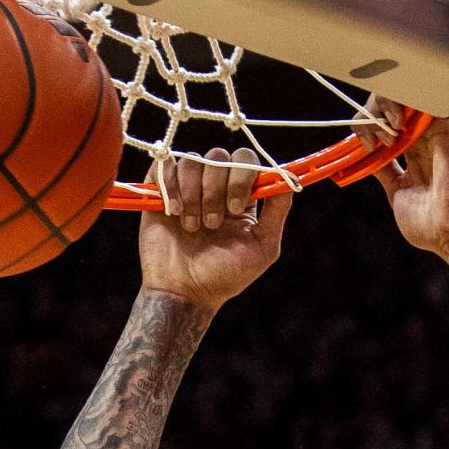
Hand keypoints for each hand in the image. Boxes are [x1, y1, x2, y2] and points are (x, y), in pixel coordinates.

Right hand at [139, 148, 291, 314]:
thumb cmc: (225, 276)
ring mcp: (186, 187)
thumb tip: (288, 179)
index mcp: (240, 196)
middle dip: (216, 189)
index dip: (242, 176)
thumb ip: (278, 212)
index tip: (235, 207)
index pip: (246, 161)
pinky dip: (170, 186)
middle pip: (219, 156)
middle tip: (212, 224)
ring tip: (192, 227)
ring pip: (192, 161)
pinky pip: (164, 165)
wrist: (184, 292)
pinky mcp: (159, 191)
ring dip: (194, 194)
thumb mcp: (263, 248)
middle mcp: (215, 186)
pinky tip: (174, 213)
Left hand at [356, 96, 448, 260]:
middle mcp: (426, 139)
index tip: (360, 145)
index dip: (368, 126)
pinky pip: (421, 100)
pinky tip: (388, 120)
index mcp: (415, 154)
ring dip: (382, 107)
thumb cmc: (430, 224)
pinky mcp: (445, 127)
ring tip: (376, 134)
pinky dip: (400, 103)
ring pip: (404, 98)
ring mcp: (436, 131)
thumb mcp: (397, 193)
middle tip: (365, 138)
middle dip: (370, 114)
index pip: (387, 124)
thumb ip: (385, 171)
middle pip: (393, 107)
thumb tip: (368, 157)